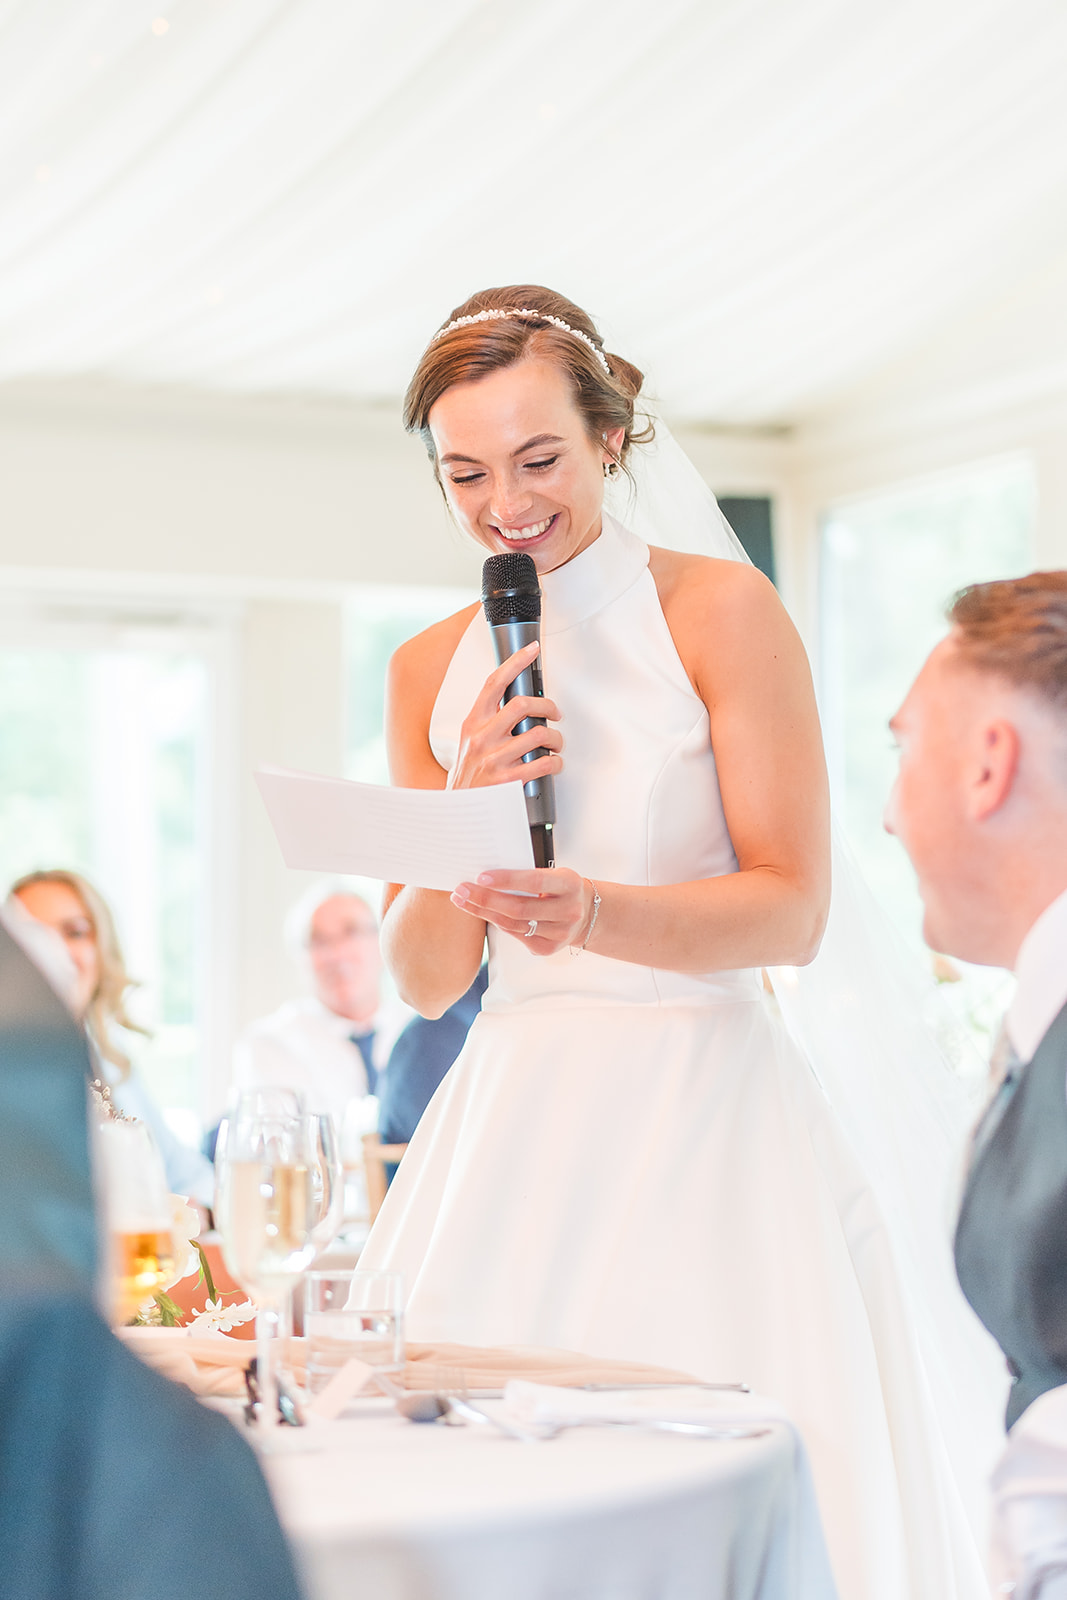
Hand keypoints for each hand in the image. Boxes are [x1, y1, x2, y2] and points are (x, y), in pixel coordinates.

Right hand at [448, 642, 563, 791]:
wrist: (458, 811)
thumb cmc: (469, 774)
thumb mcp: (470, 741)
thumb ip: (490, 721)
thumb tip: (521, 703)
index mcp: (473, 723)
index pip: (494, 683)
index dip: (515, 662)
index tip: (532, 649)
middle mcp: (481, 738)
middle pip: (522, 705)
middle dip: (548, 706)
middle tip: (555, 713)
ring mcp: (494, 760)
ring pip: (539, 735)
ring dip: (556, 739)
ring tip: (555, 745)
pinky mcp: (508, 781)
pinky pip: (544, 764)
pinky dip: (556, 763)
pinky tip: (552, 764)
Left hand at [451, 868, 596, 955]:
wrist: (584, 913)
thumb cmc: (560, 888)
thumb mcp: (553, 874)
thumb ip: (527, 876)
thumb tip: (485, 875)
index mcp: (569, 884)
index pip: (534, 882)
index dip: (506, 880)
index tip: (481, 876)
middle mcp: (568, 911)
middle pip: (519, 908)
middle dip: (486, 899)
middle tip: (462, 889)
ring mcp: (559, 933)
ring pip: (513, 924)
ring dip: (483, 912)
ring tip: (462, 900)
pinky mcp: (548, 949)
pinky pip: (515, 935)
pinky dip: (497, 922)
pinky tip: (482, 913)